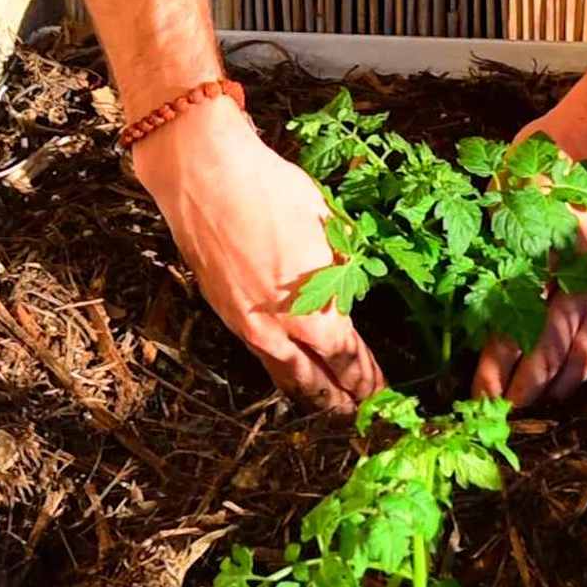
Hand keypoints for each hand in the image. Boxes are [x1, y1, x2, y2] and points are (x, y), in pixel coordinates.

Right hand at [132, 98, 383, 412]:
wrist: (205, 176)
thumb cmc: (271, 193)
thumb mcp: (329, 228)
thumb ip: (343, 271)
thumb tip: (349, 291)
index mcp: (315, 314)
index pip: (348, 361)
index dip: (367, 380)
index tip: (381, 391)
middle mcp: (280, 331)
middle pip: (316, 381)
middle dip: (341, 399)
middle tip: (358, 411)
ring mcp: (248, 325)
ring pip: (283, 374)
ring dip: (309, 393)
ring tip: (327, 405)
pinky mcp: (225, 311)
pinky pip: (260, 353)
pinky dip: (280, 368)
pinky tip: (286, 367)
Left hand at [472, 73, 586, 405]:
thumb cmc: (558, 151)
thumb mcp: (509, 186)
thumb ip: (491, 237)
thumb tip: (462, 287)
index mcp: (552, 252)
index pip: (519, 326)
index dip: (497, 367)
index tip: (477, 394)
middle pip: (557, 353)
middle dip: (527, 391)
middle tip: (499, 414)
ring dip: (558, 387)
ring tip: (530, 405)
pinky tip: (569, 376)